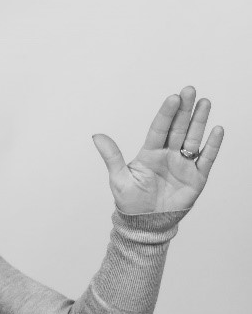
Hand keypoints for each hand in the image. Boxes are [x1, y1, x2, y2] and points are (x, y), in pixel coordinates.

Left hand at [92, 86, 222, 214]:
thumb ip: (112, 156)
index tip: (173, 97)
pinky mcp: (197, 177)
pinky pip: (206, 158)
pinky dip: (212, 145)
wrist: (146, 223)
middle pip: (178, 128)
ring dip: (199, 121)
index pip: (159, 129)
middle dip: (184, 110)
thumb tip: (96, 136)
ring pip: (193, 138)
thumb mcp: (119, 178)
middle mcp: (168, 155)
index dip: (166, 113)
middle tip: (190, 90)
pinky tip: (217, 129)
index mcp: (149, 153)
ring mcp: (184, 165)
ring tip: (205, 102)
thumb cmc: (130, 201)